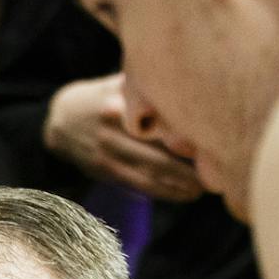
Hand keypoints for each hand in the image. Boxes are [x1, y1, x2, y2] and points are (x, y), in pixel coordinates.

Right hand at [42, 74, 203, 202]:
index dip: (187, 137)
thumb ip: (146, 88)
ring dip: (180, 184)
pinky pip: (139, 185)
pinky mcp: (105, 170)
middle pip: (158, 153)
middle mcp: (112, 129)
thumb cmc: (103, 97)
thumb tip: (190, 86)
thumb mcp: (120, 83)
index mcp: (119, 104)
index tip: (213, 141)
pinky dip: (164, 191)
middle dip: (189, 167)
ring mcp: (107, 152)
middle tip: (217, 172)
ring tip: (205, 187)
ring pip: (151, 172)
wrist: (60, 120)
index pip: (159, 123)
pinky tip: (184, 194)